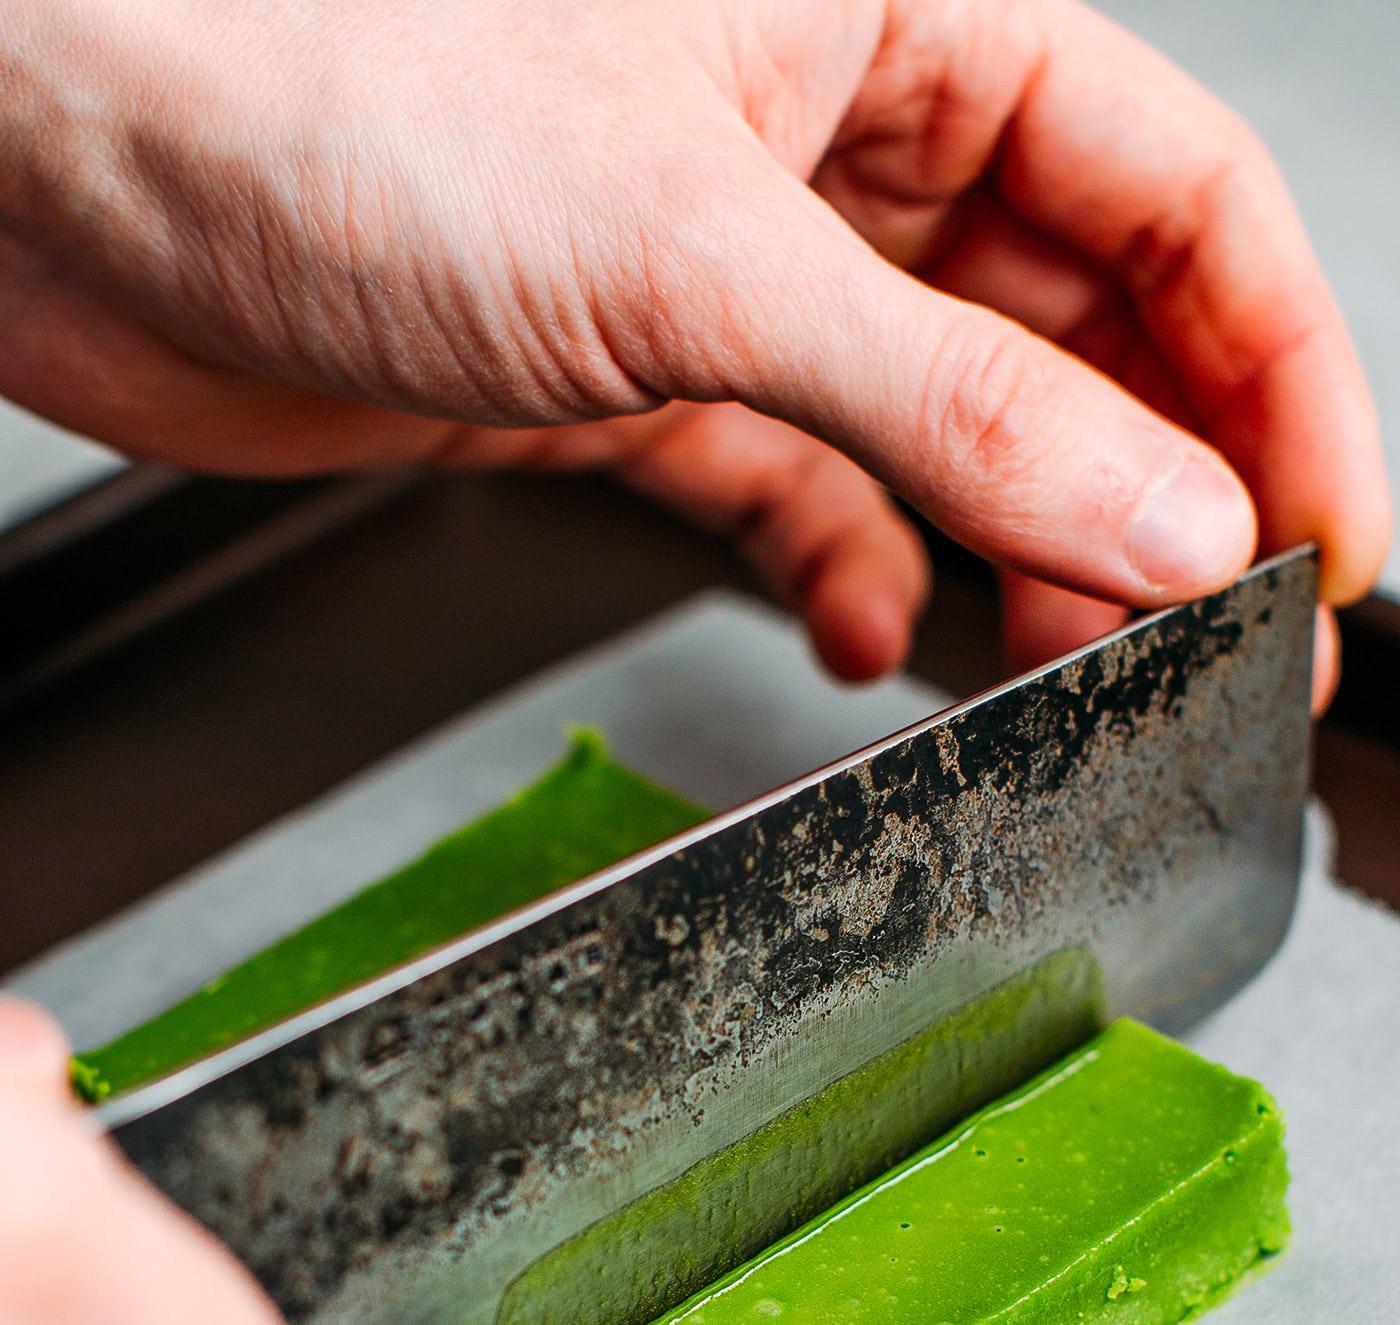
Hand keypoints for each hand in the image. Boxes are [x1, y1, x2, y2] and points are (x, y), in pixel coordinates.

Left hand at [0, 0, 1385, 690]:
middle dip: (1152, 479)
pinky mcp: (624, 371)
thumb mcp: (697, 256)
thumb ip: (953, 403)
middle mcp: (820, 132)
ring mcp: (722, 262)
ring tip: (1061, 662)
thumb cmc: (325, 83)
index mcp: (893, 14)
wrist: (74, 171)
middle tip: (1211, 634)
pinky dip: (840, 568)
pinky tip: (862, 640)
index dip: (1275, 372)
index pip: (1171, 197)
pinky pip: (792, 482)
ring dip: (1011, 544)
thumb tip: (1169, 509)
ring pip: (939, 418)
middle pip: (1071, 319)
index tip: (1326, 536)